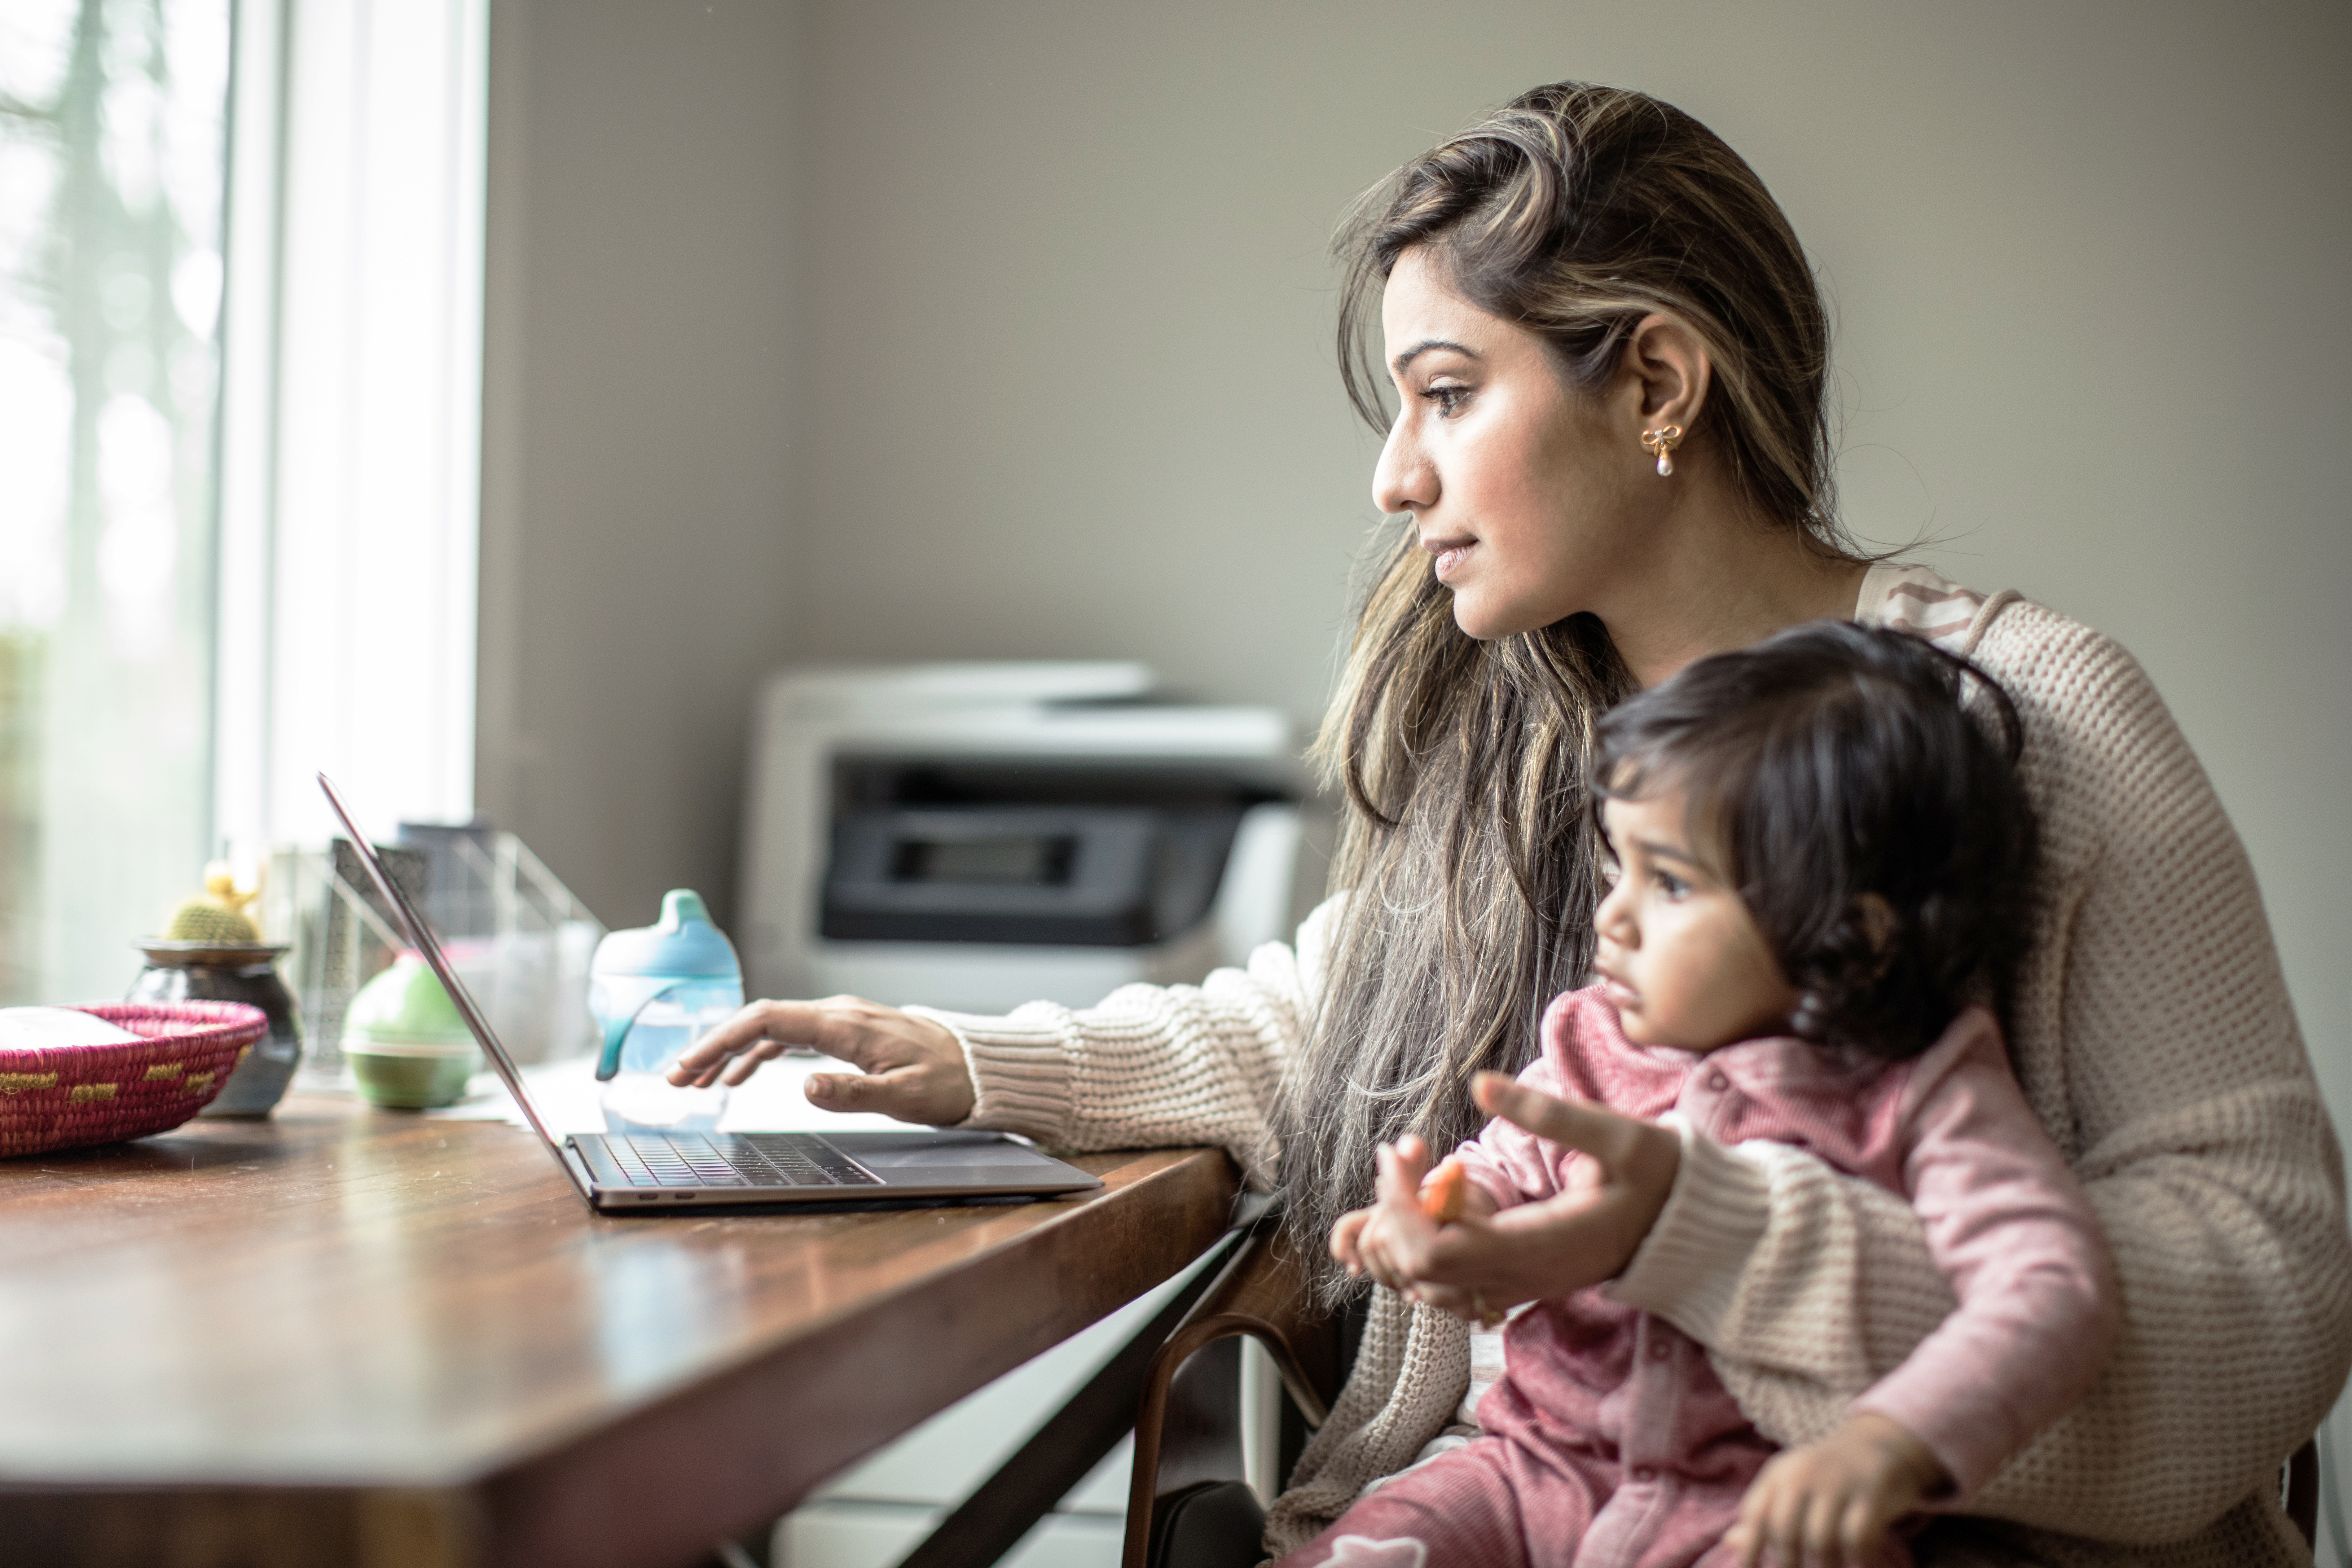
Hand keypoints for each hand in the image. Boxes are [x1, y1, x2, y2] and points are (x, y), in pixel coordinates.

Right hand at [664, 996, 975, 1125]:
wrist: (978, 1067)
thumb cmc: (948, 1081)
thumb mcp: (905, 1097)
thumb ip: (854, 1093)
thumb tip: (806, 1085)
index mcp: (846, 1025)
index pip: (768, 1019)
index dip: (721, 1039)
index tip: (689, 1063)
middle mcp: (838, 1014)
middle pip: (759, 1020)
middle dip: (712, 1046)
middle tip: (675, 1077)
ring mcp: (840, 1020)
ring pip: (770, 1028)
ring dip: (729, 1052)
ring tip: (695, 1080)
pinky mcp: (844, 1032)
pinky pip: (789, 1035)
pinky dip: (757, 1053)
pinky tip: (738, 1075)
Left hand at [1353, 1071, 1680, 1321]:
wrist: (1687, 1227)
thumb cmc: (1657, 1177)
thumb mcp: (1616, 1135)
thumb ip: (1549, 1113)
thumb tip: (1481, 1084)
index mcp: (1538, 1247)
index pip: (1437, 1250)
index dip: (1402, 1207)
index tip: (1395, 1152)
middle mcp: (1520, 1278)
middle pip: (1420, 1270)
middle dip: (1393, 1214)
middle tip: (1399, 1155)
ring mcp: (1517, 1287)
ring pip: (1427, 1285)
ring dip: (1403, 1236)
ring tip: (1411, 1176)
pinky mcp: (1517, 1282)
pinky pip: (1449, 1285)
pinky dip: (1422, 1251)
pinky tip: (1433, 1202)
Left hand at [1725, 1412, 1947, 1567]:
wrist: (1872, 1442)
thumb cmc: (1822, 1475)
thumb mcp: (1788, 1484)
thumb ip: (1763, 1513)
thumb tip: (1730, 1541)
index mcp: (1778, 1474)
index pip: (1755, 1515)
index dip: (1749, 1549)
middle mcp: (1803, 1474)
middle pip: (1785, 1532)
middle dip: (1789, 1564)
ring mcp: (1836, 1482)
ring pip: (1821, 1540)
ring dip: (1827, 1566)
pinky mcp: (1869, 1491)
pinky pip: (1857, 1537)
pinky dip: (1858, 1556)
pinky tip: (1860, 1559)